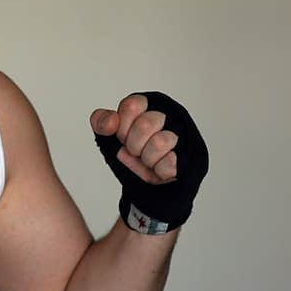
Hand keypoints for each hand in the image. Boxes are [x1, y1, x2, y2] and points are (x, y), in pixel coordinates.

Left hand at [91, 91, 208, 233]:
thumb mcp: (110, 137)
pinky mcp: (189, 157)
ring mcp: (181, 136)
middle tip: (136, 150)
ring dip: (147, 158)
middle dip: (134, 144)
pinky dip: (159, 170)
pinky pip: (170, 164)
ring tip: (149, 160)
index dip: (122, 126)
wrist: (147, 185)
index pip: (132, 105)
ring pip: (160, 142)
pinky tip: (160, 168)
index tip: (122, 136)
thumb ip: (102, 122)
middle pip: (145, 123)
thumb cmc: (132, 154)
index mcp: (147, 106)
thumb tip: (111, 121)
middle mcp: (167, 116)